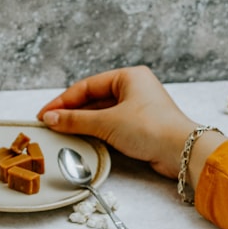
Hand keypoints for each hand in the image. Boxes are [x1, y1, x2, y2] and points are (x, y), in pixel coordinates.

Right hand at [36, 66, 208, 178]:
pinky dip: (94, 130)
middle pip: (92, 99)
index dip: (62, 101)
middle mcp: (133, 88)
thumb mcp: (107, 122)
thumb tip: (51, 119)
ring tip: (61, 132)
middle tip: (50, 124)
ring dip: (81, 122)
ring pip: (100, 112)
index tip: (45, 114)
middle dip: (70, 112)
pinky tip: (81, 137)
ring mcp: (137, 107)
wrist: (182, 152)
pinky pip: (109, 124)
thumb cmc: (153, 128)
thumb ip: (75, 120)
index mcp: (128, 76)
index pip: (86, 86)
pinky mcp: (139, 126)